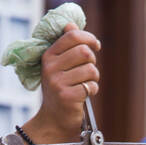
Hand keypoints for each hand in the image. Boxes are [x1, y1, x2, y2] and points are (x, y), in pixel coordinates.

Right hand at [23, 25, 100, 144]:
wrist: (53, 119)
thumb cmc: (60, 89)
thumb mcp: (58, 66)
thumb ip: (66, 46)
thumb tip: (71, 25)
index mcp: (49, 56)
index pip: (72, 36)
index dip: (89, 38)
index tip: (96, 46)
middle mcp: (51, 68)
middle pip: (84, 52)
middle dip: (92, 61)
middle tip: (88, 71)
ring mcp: (58, 83)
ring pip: (90, 70)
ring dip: (93, 78)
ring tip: (85, 84)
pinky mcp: (67, 97)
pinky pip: (91, 86)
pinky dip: (92, 90)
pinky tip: (84, 95)